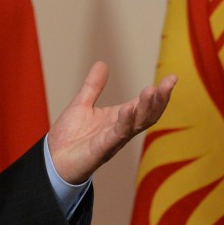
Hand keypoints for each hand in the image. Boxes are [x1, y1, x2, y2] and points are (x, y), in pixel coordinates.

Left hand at [47, 62, 176, 184]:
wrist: (51, 160)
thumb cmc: (69, 138)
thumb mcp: (82, 104)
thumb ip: (94, 86)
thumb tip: (102, 63)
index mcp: (119, 119)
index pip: (143, 104)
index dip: (158, 92)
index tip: (172, 78)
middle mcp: (120, 130)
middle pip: (147, 115)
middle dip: (160, 100)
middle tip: (169, 82)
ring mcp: (112, 141)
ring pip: (136, 125)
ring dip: (146, 108)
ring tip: (152, 91)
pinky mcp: (101, 150)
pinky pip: (116, 136)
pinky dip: (124, 123)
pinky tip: (128, 109)